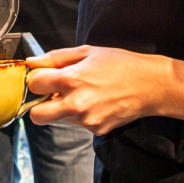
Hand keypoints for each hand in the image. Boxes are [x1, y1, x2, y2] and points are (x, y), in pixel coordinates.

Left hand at [25, 46, 171, 134]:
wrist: (151, 85)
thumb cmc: (120, 64)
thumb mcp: (87, 52)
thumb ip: (56, 57)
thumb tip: (32, 62)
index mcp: (71, 80)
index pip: (34, 84)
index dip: (37, 79)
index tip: (44, 77)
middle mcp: (76, 103)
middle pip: (37, 116)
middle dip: (38, 106)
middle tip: (50, 96)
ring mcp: (86, 120)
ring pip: (59, 118)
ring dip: (64, 108)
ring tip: (86, 93)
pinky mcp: (97, 130)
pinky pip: (78, 123)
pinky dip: (82, 114)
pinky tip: (98, 102)